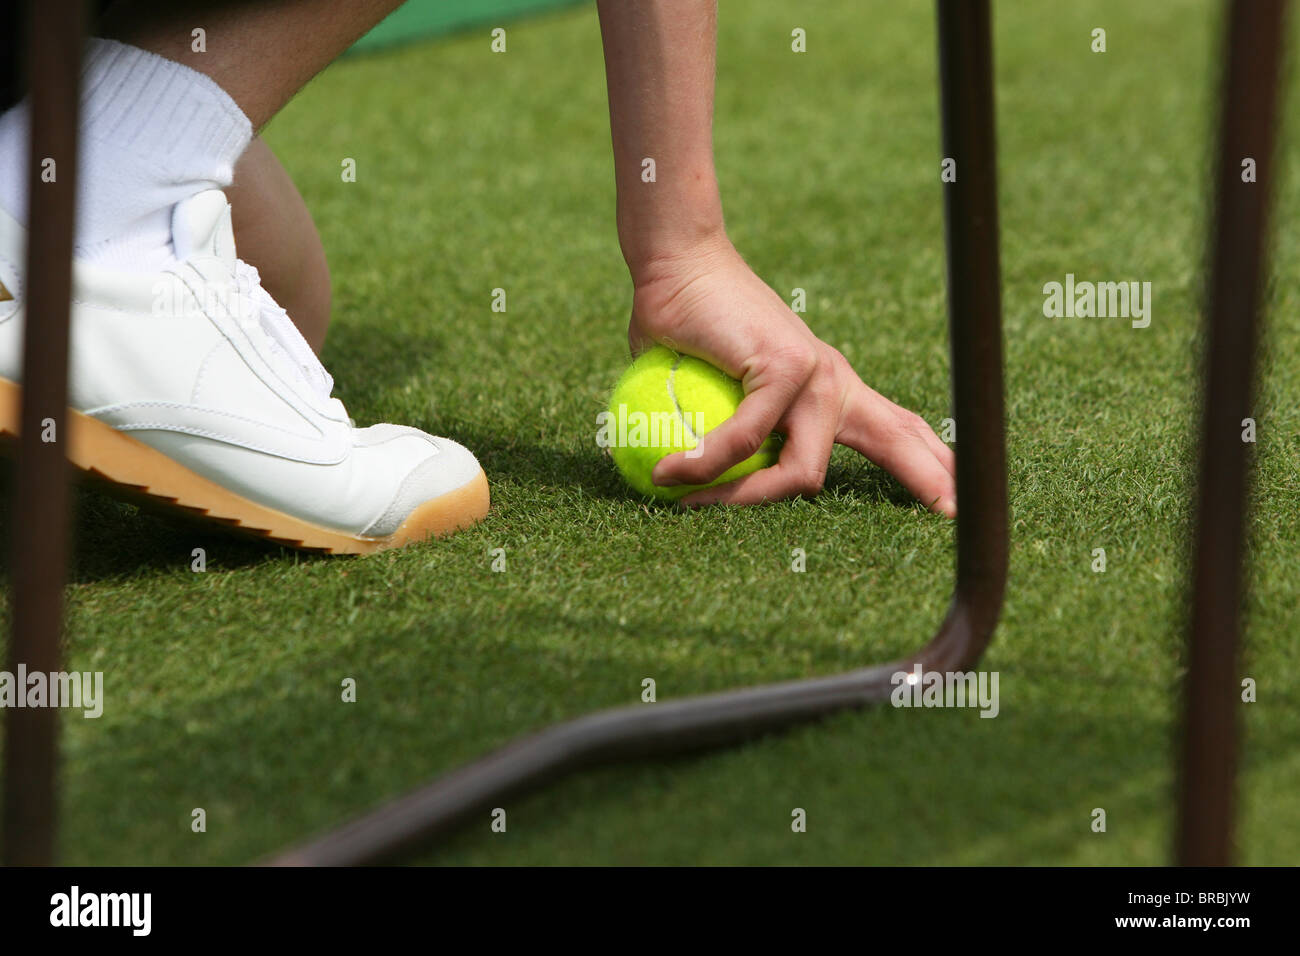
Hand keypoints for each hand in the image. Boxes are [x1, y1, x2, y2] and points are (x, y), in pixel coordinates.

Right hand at [626, 235, 956, 514]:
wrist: (675, 267)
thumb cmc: (682, 329)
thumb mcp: (711, 391)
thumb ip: (719, 438)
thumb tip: (691, 487)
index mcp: (826, 387)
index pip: (893, 429)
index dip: (926, 464)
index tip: (956, 502)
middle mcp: (831, 381)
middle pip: (895, 440)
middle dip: (930, 480)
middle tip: (954, 515)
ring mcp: (815, 374)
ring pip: (800, 473)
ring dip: (741, 498)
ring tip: (689, 501)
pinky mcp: (787, 367)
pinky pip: (744, 440)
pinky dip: (702, 465)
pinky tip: (669, 475)